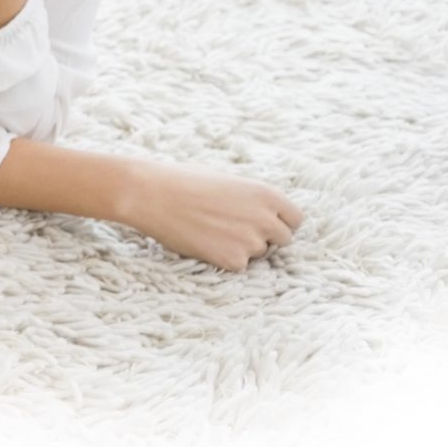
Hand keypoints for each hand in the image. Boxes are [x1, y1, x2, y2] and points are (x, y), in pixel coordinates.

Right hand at [119, 162, 303, 271]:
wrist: (151, 195)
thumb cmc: (183, 181)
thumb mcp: (227, 181)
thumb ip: (251, 199)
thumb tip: (261, 213)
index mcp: (267, 194)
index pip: (295, 219)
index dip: (279, 222)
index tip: (264, 224)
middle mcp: (265, 219)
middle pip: (283, 239)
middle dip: (264, 237)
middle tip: (235, 231)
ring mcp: (250, 242)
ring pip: (258, 253)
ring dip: (241, 247)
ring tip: (211, 232)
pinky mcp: (232, 261)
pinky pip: (238, 265)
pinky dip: (223, 259)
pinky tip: (202, 242)